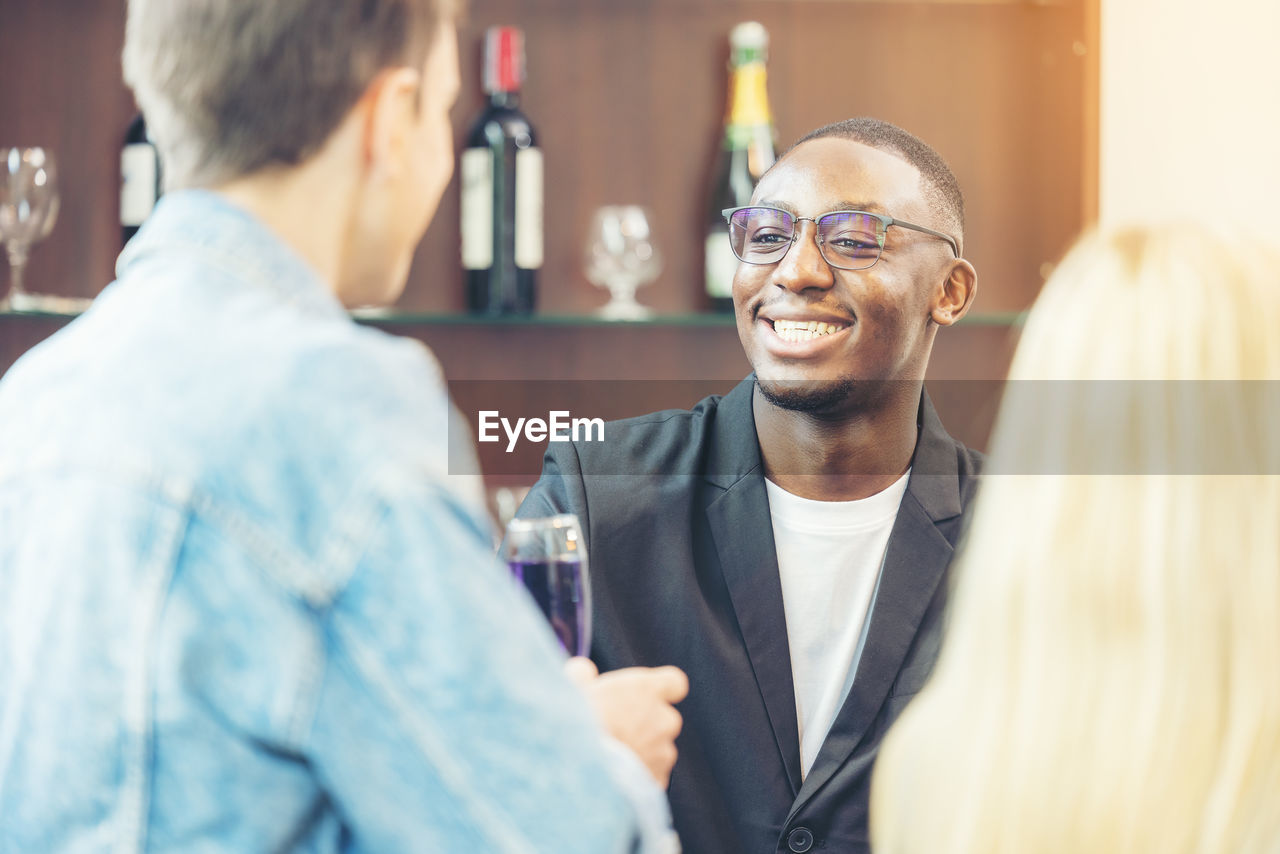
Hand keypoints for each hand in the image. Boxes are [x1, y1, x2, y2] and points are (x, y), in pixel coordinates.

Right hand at [564, 657, 688, 787]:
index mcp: (647, 690)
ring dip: (640, 752)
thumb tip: (584, 670)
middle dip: (645, 724)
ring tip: (609, 761)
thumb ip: (582, 674)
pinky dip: (636, 779)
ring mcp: (664, 754)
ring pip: (658, 750)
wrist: (578, 775)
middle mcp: (664, 720)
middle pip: (665, 718)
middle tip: (614, 730)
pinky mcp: (657, 783)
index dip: (661, 688)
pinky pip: (650, 777)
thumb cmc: (573, 726)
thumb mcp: (571, 689)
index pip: (674, 682)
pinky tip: (612, 781)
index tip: (645, 694)